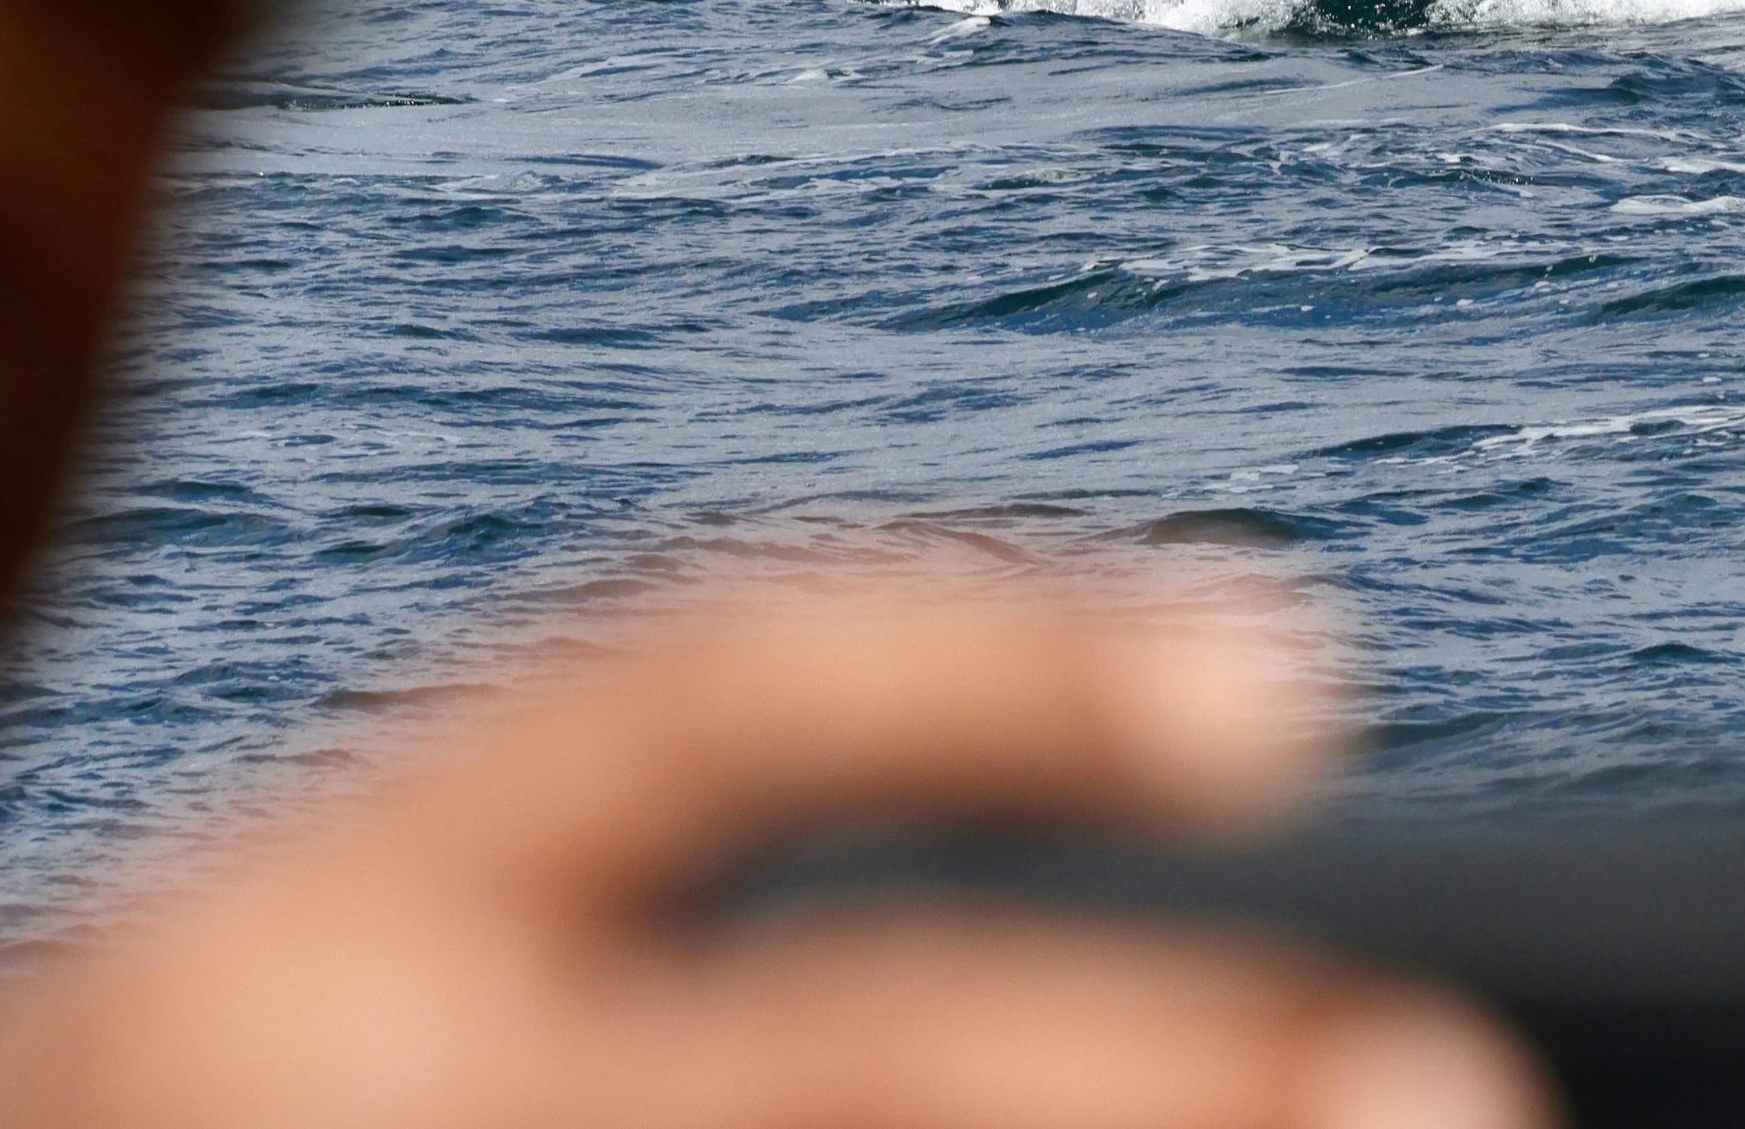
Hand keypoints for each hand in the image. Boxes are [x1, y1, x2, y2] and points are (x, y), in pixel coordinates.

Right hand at [0, 566, 1549, 1128]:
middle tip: (1453, 1081)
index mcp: (299, 909)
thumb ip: (582, 925)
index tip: (1295, 669)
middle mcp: (342, 1086)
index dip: (1000, 659)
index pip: (688, 683)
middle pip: (830, 1046)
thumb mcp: (291, 988)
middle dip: (1153, 1064)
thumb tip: (1123, 924)